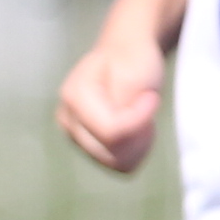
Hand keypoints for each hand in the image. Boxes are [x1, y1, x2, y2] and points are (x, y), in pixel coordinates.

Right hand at [58, 28, 164, 174]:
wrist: (125, 54)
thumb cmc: (131, 58)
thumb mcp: (133, 70)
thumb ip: (126, 98)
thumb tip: (122, 128)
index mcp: (74, 98)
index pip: (111, 131)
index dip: (140, 119)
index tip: (151, 97)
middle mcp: (68, 121)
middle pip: (112, 151)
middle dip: (139, 133)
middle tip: (147, 105)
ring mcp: (75, 136)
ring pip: (115, 162)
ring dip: (139, 143)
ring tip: (143, 117)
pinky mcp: (88, 146)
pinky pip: (118, 164)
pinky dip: (135, 150)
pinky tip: (138, 129)